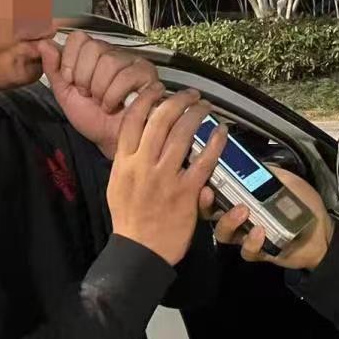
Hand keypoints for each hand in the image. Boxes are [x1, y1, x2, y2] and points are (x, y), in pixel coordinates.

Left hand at [38, 31, 158, 158]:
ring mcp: (132, 62)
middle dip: (85, 77)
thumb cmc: (91, 118)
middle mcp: (114, 54)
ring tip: (102, 103)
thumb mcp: (65, 94)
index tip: (71, 81)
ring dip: (100, 89)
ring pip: (110, 62)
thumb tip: (44, 44)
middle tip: (88, 94)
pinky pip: (127, 75)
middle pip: (94, 48)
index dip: (70, 60)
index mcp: (93, 55)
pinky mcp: (147, 75)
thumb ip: (53, 69)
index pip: (79, 38)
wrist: (109, 140)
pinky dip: (115, 95)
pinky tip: (115, 106)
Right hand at [108, 86, 226, 265]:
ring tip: (205, 106)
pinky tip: (221, 131)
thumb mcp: (117, 184)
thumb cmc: (129, 218)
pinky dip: (214, 143)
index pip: (133, 120)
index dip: (147, 99)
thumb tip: (137, 136)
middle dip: (177, 101)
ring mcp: (166, 177)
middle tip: (190, 95)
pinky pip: (204, 161)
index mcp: (124, 162)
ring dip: (196, 114)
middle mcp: (143, 165)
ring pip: (182, 134)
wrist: (141, 249)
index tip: (158, 89)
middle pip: (160, 120)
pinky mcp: (187, 192)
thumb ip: (127, 160)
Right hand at [206, 166, 333, 270]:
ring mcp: (247, 235)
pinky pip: (246, 250)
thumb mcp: (287, 180)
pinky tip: (261, 232)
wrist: (323, 231)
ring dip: (228, 221)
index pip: (217, 191)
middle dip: (206, 204)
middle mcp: (241, 216)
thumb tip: (248, 161)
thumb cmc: (304, 204)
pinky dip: (251, 242)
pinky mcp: (258, 252)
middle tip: (210, 193)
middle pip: (211, 214)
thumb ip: (268, 173)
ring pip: (224, 234)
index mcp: (244, 197)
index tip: (203, 174)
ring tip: (243, 212)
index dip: (206, 184)